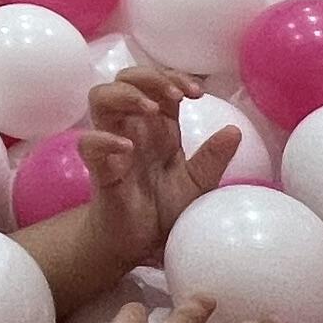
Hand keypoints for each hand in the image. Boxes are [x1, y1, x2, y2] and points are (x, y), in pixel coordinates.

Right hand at [79, 65, 237, 269]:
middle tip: (175, 95)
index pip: (157, 83)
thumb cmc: (165, 210)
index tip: (196, 92)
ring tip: (150, 108)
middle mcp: (132, 127)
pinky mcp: (97, 169)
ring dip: (124, 94)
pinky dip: (104, 139)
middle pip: (124, 79)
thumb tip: (235, 130)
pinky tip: (127, 148)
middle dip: (149, 77)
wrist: (140, 244)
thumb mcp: (198, 184)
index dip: (173, 77)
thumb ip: (212, 158)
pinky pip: (88, 143)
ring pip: (100, 97)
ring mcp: (111, 145)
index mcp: (157, 126)